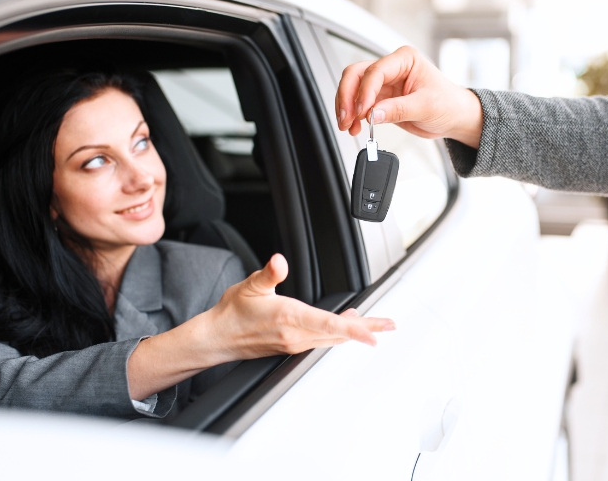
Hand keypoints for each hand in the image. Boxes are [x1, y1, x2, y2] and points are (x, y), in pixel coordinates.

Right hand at [206, 254, 394, 360]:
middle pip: (338, 334)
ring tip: (374, 324)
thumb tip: (279, 261)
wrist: (218, 338)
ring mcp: (295, 343)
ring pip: (332, 338)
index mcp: (289, 318)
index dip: (353, 329)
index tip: (374, 335)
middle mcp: (295, 335)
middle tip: (389, 325)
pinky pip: (323, 340)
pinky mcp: (292, 345)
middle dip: (366, 329)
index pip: (328, 325)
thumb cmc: (233, 312)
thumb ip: (269, 273)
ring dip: (355, 331)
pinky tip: (344, 324)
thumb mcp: (250, 286)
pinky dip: (339, 333)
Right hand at [335, 45, 483, 147]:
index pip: (375, 71)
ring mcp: (383, 83)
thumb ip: (398, 109)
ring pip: (353, 89)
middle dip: (347, 97)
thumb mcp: (426, 106)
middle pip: (356, 75)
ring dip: (346, 107)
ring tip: (348, 126)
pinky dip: (353, 116)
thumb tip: (373, 114)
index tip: (362, 111)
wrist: (454, 117)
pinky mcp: (380, 99)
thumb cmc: (448, 104)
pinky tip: (354, 127)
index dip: (365, 91)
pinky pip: (359, 104)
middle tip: (346, 117)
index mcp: (405, 59)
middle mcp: (391, 68)